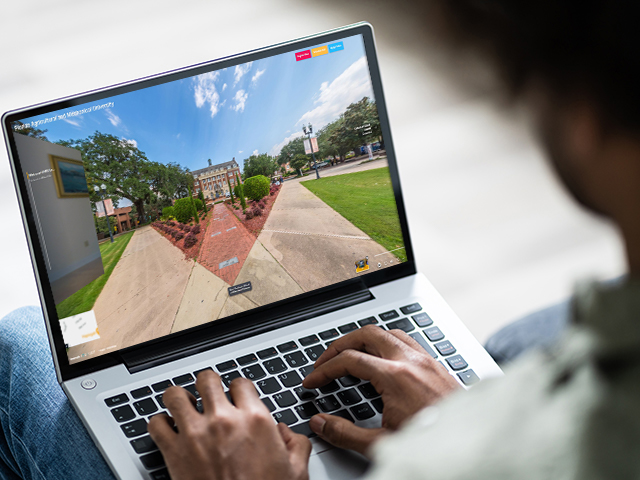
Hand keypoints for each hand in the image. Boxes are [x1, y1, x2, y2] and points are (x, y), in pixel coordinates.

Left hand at [148, 371, 310, 479]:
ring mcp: (196, 434)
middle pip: (207, 380)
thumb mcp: (296, 472)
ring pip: (176, 395)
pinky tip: (167, 429)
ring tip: (183, 405)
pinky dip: (159, 424)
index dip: (238, 390)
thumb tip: (286, 433)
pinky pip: (156, 424)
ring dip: (179, 398)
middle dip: (207, 386)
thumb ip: (295, 445)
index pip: (240, 383)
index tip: (235, 398)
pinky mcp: (174, 453)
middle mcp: (224, 421)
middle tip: (207, 396)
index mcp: (255, 420)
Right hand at [302, 325, 459, 456]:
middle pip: (367, 334)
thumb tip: (320, 423)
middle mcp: (411, 362)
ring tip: (350, 353)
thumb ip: (346, 433)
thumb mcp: (382, 444)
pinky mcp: (436, 365)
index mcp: (396, 378)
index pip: (349, 360)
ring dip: (365, 340)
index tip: (313, 380)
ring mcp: (426, 360)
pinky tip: (383, 357)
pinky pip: (407, 340)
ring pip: (388, 332)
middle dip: (340, 344)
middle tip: (326, 360)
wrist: (470, 444)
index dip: (324, 369)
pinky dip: (387, 342)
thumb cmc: (434, 444)